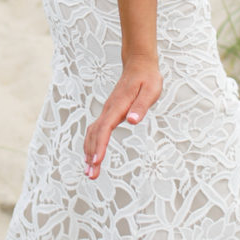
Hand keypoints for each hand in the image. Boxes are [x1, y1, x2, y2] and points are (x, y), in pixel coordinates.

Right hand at [83, 60, 162, 178]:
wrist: (138, 64)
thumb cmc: (147, 79)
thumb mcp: (150, 91)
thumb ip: (141, 107)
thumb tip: (132, 121)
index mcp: (118, 106)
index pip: (105, 128)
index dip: (100, 145)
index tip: (97, 161)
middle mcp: (109, 109)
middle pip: (96, 134)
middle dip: (92, 155)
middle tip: (90, 175)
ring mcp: (107, 110)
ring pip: (93, 132)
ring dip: (89, 151)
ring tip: (89, 170)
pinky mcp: (109, 112)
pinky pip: (96, 130)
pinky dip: (92, 143)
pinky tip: (92, 154)